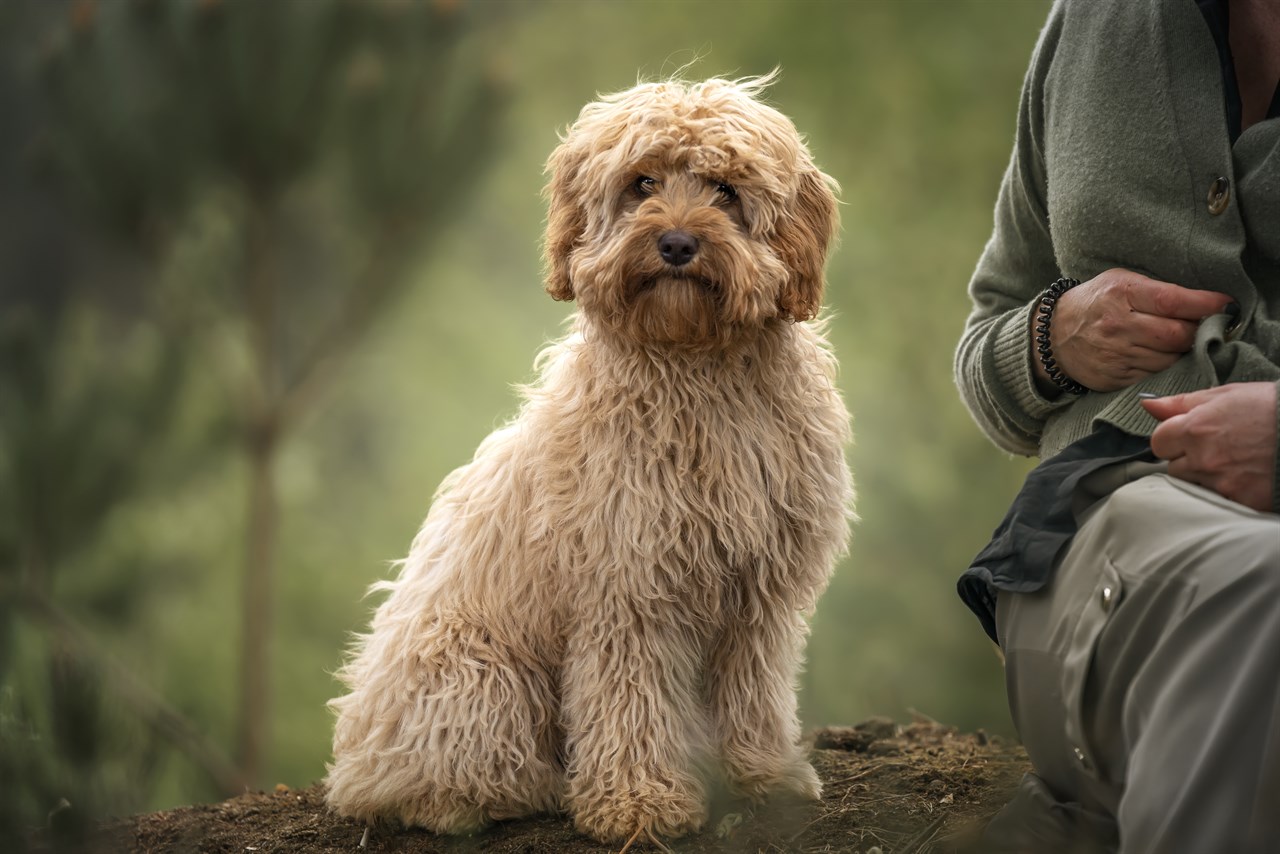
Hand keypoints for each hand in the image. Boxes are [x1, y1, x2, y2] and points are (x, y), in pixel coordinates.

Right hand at [1032, 269, 1233, 392]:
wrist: (1052, 337)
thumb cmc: (1093, 303)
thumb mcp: (1119, 281)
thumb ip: (1156, 289)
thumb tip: (1201, 302)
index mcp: (1121, 294)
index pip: (1173, 301)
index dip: (1205, 305)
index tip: (1224, 305)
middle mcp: (1118, 325)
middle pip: (1177, 335)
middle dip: (1195, 331)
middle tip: (1200, 326)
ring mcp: (1116, 355)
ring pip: (1170, 358)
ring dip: (1181, 352)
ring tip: (1176, 341)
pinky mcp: (1116, 377)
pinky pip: (1154, 375)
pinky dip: (1163, 367)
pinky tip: (1158, 356)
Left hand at [1142, 382, 1277, 511]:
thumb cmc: (1271, 408)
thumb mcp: (1227, 395)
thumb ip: (1182, 403)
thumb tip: (1147, 404)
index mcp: (1195, 428)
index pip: (1159, 442)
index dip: (1173, 439)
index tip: (1189, 437)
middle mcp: (1203, 458)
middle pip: (1173, 468)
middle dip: (1188, 460)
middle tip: (1218, 451)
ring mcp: (1221, 482)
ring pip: (1193, 487)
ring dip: (1206, 478)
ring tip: (1233, 465)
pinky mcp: (1240, 501)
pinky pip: (1216, 502)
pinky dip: (1226, 494)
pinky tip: (1244, 480)